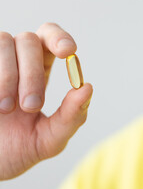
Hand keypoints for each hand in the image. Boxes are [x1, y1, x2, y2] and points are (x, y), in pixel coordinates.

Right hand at [0, 23, 92, 179]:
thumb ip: (71, 117)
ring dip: (10, 76)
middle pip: (30, 40)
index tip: (68, 51)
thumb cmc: (15, 150)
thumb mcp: (49, 140)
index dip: (60, 38)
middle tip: (31, 107)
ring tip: (6, 109)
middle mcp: (14, 62)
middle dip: (33, 73)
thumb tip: (87, 87)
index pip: (52, 40)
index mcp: (38, 73)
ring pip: (5, 41)